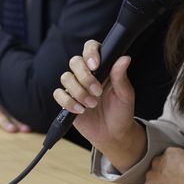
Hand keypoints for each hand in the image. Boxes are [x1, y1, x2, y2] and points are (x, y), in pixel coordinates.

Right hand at [0, 94, 30, 132]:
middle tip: (25, 130)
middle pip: (8, 114)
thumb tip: (24, 128)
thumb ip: (8, 116)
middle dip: (17, 123)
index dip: (21, 123)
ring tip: (11, 129)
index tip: (29, 130)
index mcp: (3, 107)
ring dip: (4, 122)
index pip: (14, 116)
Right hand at [53, 39, 145, 170]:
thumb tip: (124, 58)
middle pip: (75, 62)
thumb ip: (121, 77)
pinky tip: (80, 110)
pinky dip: (67, 102)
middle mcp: (86, 74)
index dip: (90, 52)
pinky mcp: (67, 100)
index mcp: (102, 67)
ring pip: (66, 77)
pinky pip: (58, 94)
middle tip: (98, 92)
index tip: (95, 65)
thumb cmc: (121, 112)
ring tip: (92, 104)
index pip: (90, 48)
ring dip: (78, 92)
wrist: (113, 134)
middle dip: (84, 77)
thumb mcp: (125, 95)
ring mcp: (75, 87)